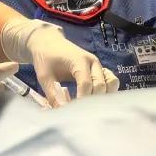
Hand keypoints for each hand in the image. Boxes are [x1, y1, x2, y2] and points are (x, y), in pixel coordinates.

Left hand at [1, 19, 119, 106]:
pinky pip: (111, 81)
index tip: (73, 112)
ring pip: (111, 83)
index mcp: (79, 60)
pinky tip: (94, 101)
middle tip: (79, 112)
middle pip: (100, 86)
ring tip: (88, 106)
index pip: (85, 83)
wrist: (49, 43)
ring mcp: (99, 66)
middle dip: (91, 101)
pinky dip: (107, 92)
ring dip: (103, 96)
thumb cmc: (46, 58)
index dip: (81, 100)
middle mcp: (93, 62)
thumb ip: (52, 94)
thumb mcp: (44, 76)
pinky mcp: (100, 70)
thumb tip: (61, 111)